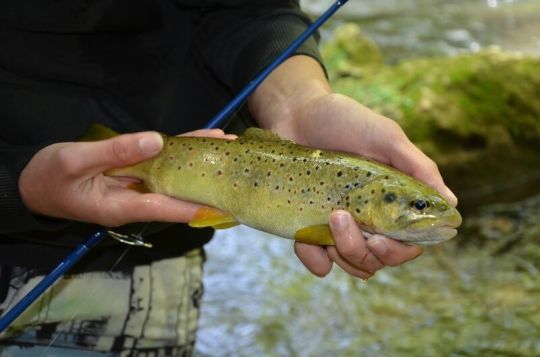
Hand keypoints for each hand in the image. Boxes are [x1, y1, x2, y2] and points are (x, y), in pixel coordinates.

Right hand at [19, 128, 233, 226]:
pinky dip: (178, 153)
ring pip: (174, 175)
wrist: (31, 184)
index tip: (228, 202)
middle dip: (208, 181)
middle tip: (238, 164)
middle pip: (179, 192)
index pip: (171, 207)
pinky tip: (197, 142)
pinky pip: (160, 164)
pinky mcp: (131, 174)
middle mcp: (136, 200)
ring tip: (227, 147)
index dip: (201, 205)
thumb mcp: (77, 161)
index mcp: (124, 206)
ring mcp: (135, 188)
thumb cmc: (50, 177)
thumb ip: (116, 152)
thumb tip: (157, 141)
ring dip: (199, 163)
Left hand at [250, 56, 456, 277]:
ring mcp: (340, 225)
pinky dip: (313, 257)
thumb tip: (451, 204)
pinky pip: (318, 262)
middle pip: (378, 260)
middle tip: (341, 216)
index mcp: (393, 201)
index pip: (408, 245)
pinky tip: (305, 238)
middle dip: (361, 249)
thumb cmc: (344, 120)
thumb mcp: (385, 137)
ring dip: (339, 251)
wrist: (295, 112)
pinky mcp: (311, 228)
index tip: (378, 237)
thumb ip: (418, 168)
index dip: (398, 251)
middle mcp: (370, 218)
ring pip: (351, 264)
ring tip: (327, 214)